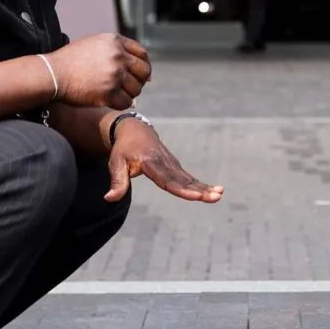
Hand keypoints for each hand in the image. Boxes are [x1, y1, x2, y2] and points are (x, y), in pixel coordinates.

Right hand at [47, 33, 150, 110]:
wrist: (52, 74)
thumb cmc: (71, 61)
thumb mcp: (95, 45)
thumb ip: (118, 51)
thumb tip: (146, 72)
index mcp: (115, 41)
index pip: (142, 53)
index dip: (143, 65)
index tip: (138, 74)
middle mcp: (118, 56)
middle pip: (144, 71)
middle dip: (139, 80)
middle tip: (129, 87)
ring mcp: (114, 74)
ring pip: (136, 89)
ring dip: (129, 94)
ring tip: (117, 94)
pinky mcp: (108, 93)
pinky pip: (126, 102)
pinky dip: (121, 104)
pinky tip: (111, 101)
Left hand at [105, 118, 224, 203]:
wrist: (134, 129)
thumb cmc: (123, 149)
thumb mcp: (115, 163)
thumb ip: (117, 181)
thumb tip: (109, 199)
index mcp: (150, 162)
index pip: (166, 179)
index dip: (181, 188)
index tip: (195, 196)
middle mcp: (165, 162)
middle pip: (183, 180)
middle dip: (200, 189)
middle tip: (216, 197)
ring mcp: (172, 163)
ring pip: (189, 179)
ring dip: (205, 188)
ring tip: (220, 195)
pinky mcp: (176, 166)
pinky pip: (189, 178)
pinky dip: (202, 185)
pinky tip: (216, 192)